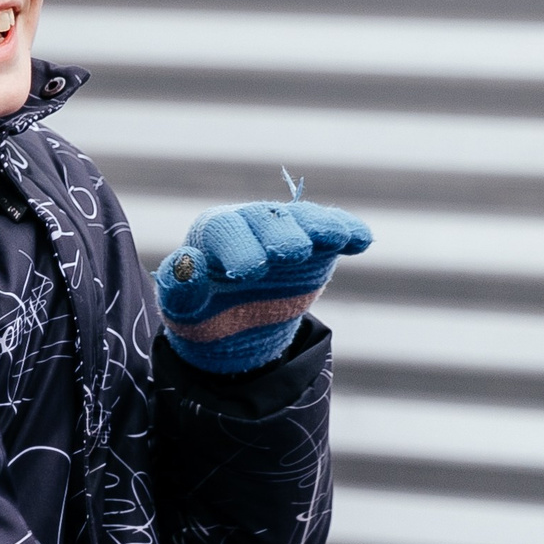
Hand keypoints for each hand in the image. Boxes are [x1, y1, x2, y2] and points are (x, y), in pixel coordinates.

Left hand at [155, 194, 371, 374]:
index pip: (225, 230)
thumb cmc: (204, 312)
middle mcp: (252, 223)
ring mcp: (287, 231)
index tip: (249, 272)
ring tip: (336, 238)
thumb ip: (181, 289)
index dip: (237, 247)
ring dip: (321, 226)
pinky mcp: (317, 244)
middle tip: (292, 253)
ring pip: (304, 219)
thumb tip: (186, 263)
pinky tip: (362, 240)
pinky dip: (348, 232)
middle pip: (268, 219)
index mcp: (214, 234)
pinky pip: (334, 232)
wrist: (238, 325)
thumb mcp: (184, 310)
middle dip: (281, 235)